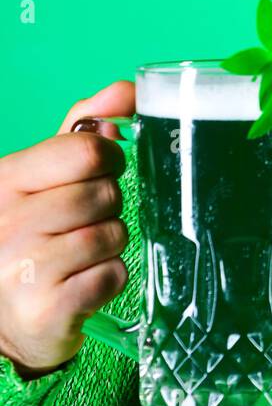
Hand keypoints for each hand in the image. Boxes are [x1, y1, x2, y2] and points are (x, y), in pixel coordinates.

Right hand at [0, 81, 132, 378]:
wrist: (5, 314)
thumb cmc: (32, 234)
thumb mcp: (43, 176)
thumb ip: (82, 129)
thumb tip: (126, 91)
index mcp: (6, 180)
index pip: (85, 151)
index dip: (109, 160)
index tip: (102, 172)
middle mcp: (7, 222)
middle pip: (104, 194)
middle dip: (109, 207)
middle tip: (85, 222)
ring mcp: (23, 269)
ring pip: (113, 235)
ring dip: (111, 243)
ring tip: (82, 254)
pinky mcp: (46, 310)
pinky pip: (113, 276)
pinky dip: (110, 278)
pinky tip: (84, 283)